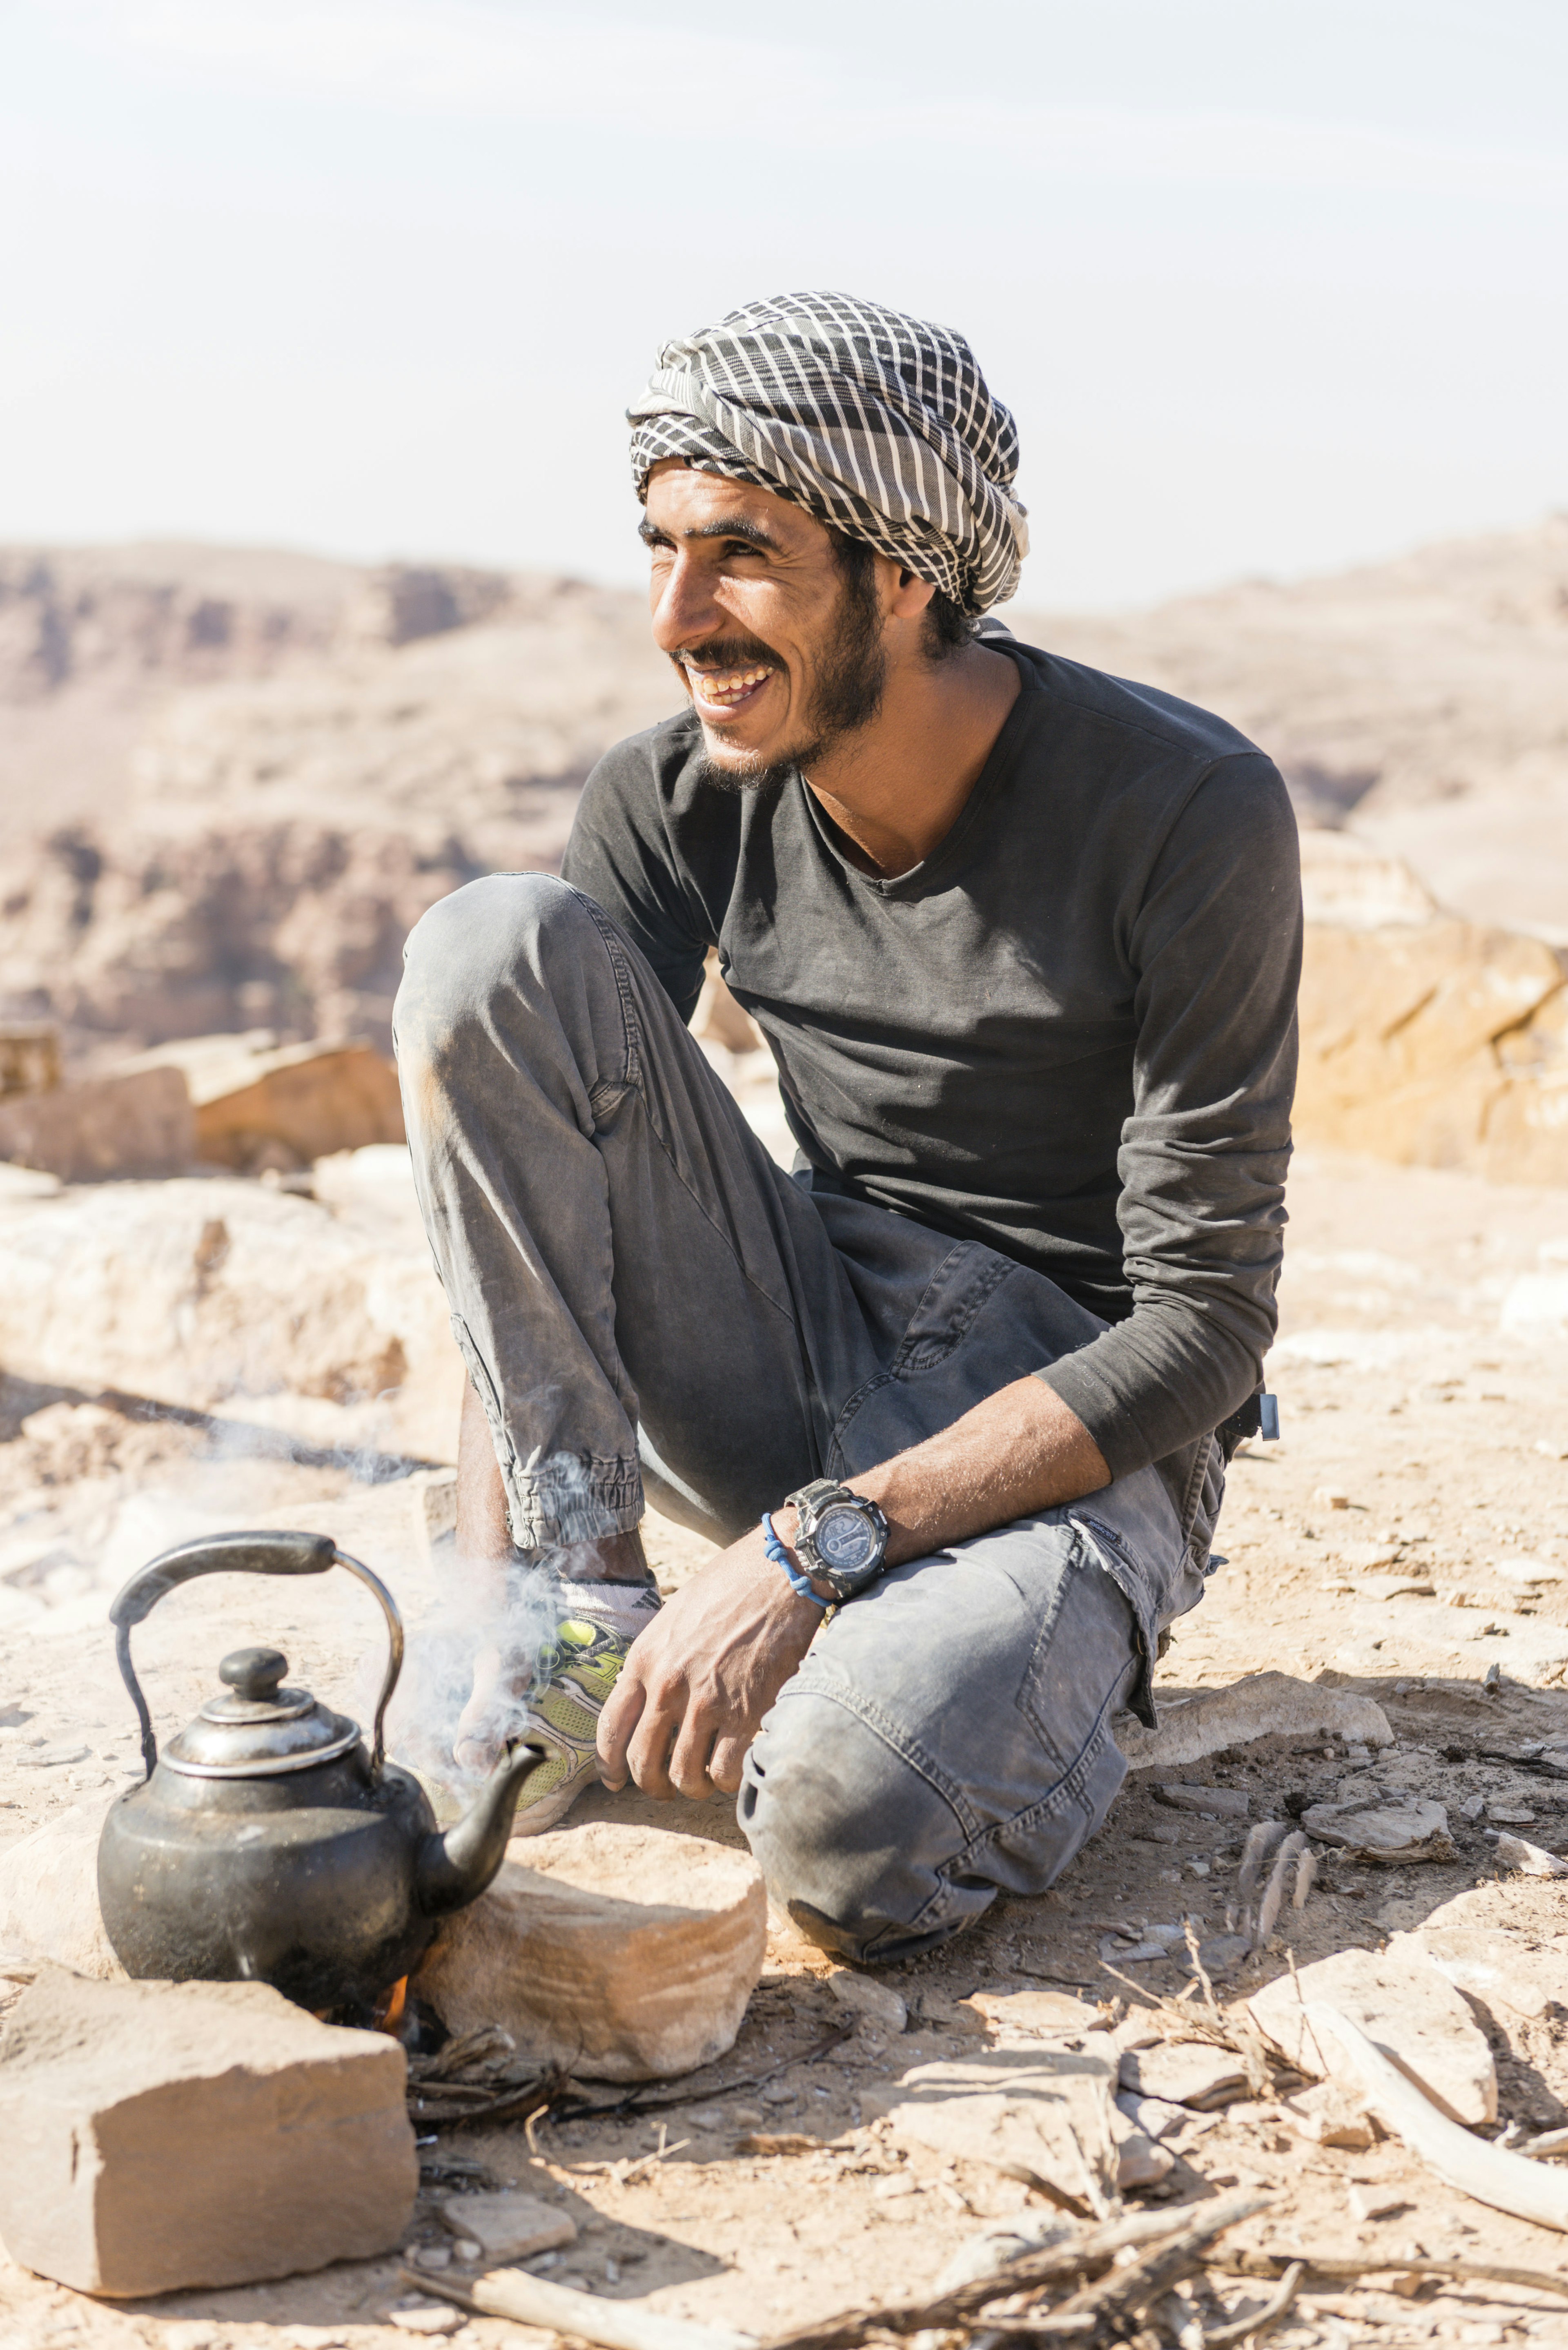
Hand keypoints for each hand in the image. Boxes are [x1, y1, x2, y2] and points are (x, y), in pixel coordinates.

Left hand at [596, 1519, 822, 1799]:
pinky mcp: (745, 1713)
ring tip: (704, 1781)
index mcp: (645, 1659)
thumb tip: (652, 1699)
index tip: (615, 1780)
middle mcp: (668, 1684)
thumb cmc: (730, 1587)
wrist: (779, 1572)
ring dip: (692, 1787)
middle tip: (666, 1788)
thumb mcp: (675, 1617)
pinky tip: (733, 1770)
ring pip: (683, 1775)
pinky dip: (726, 1781)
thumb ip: (658, 1660)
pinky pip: (724, 1772)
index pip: (610, 1727)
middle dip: (651, 1784)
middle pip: (642, 1761)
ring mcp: (706, 1701)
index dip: (609, 1764)